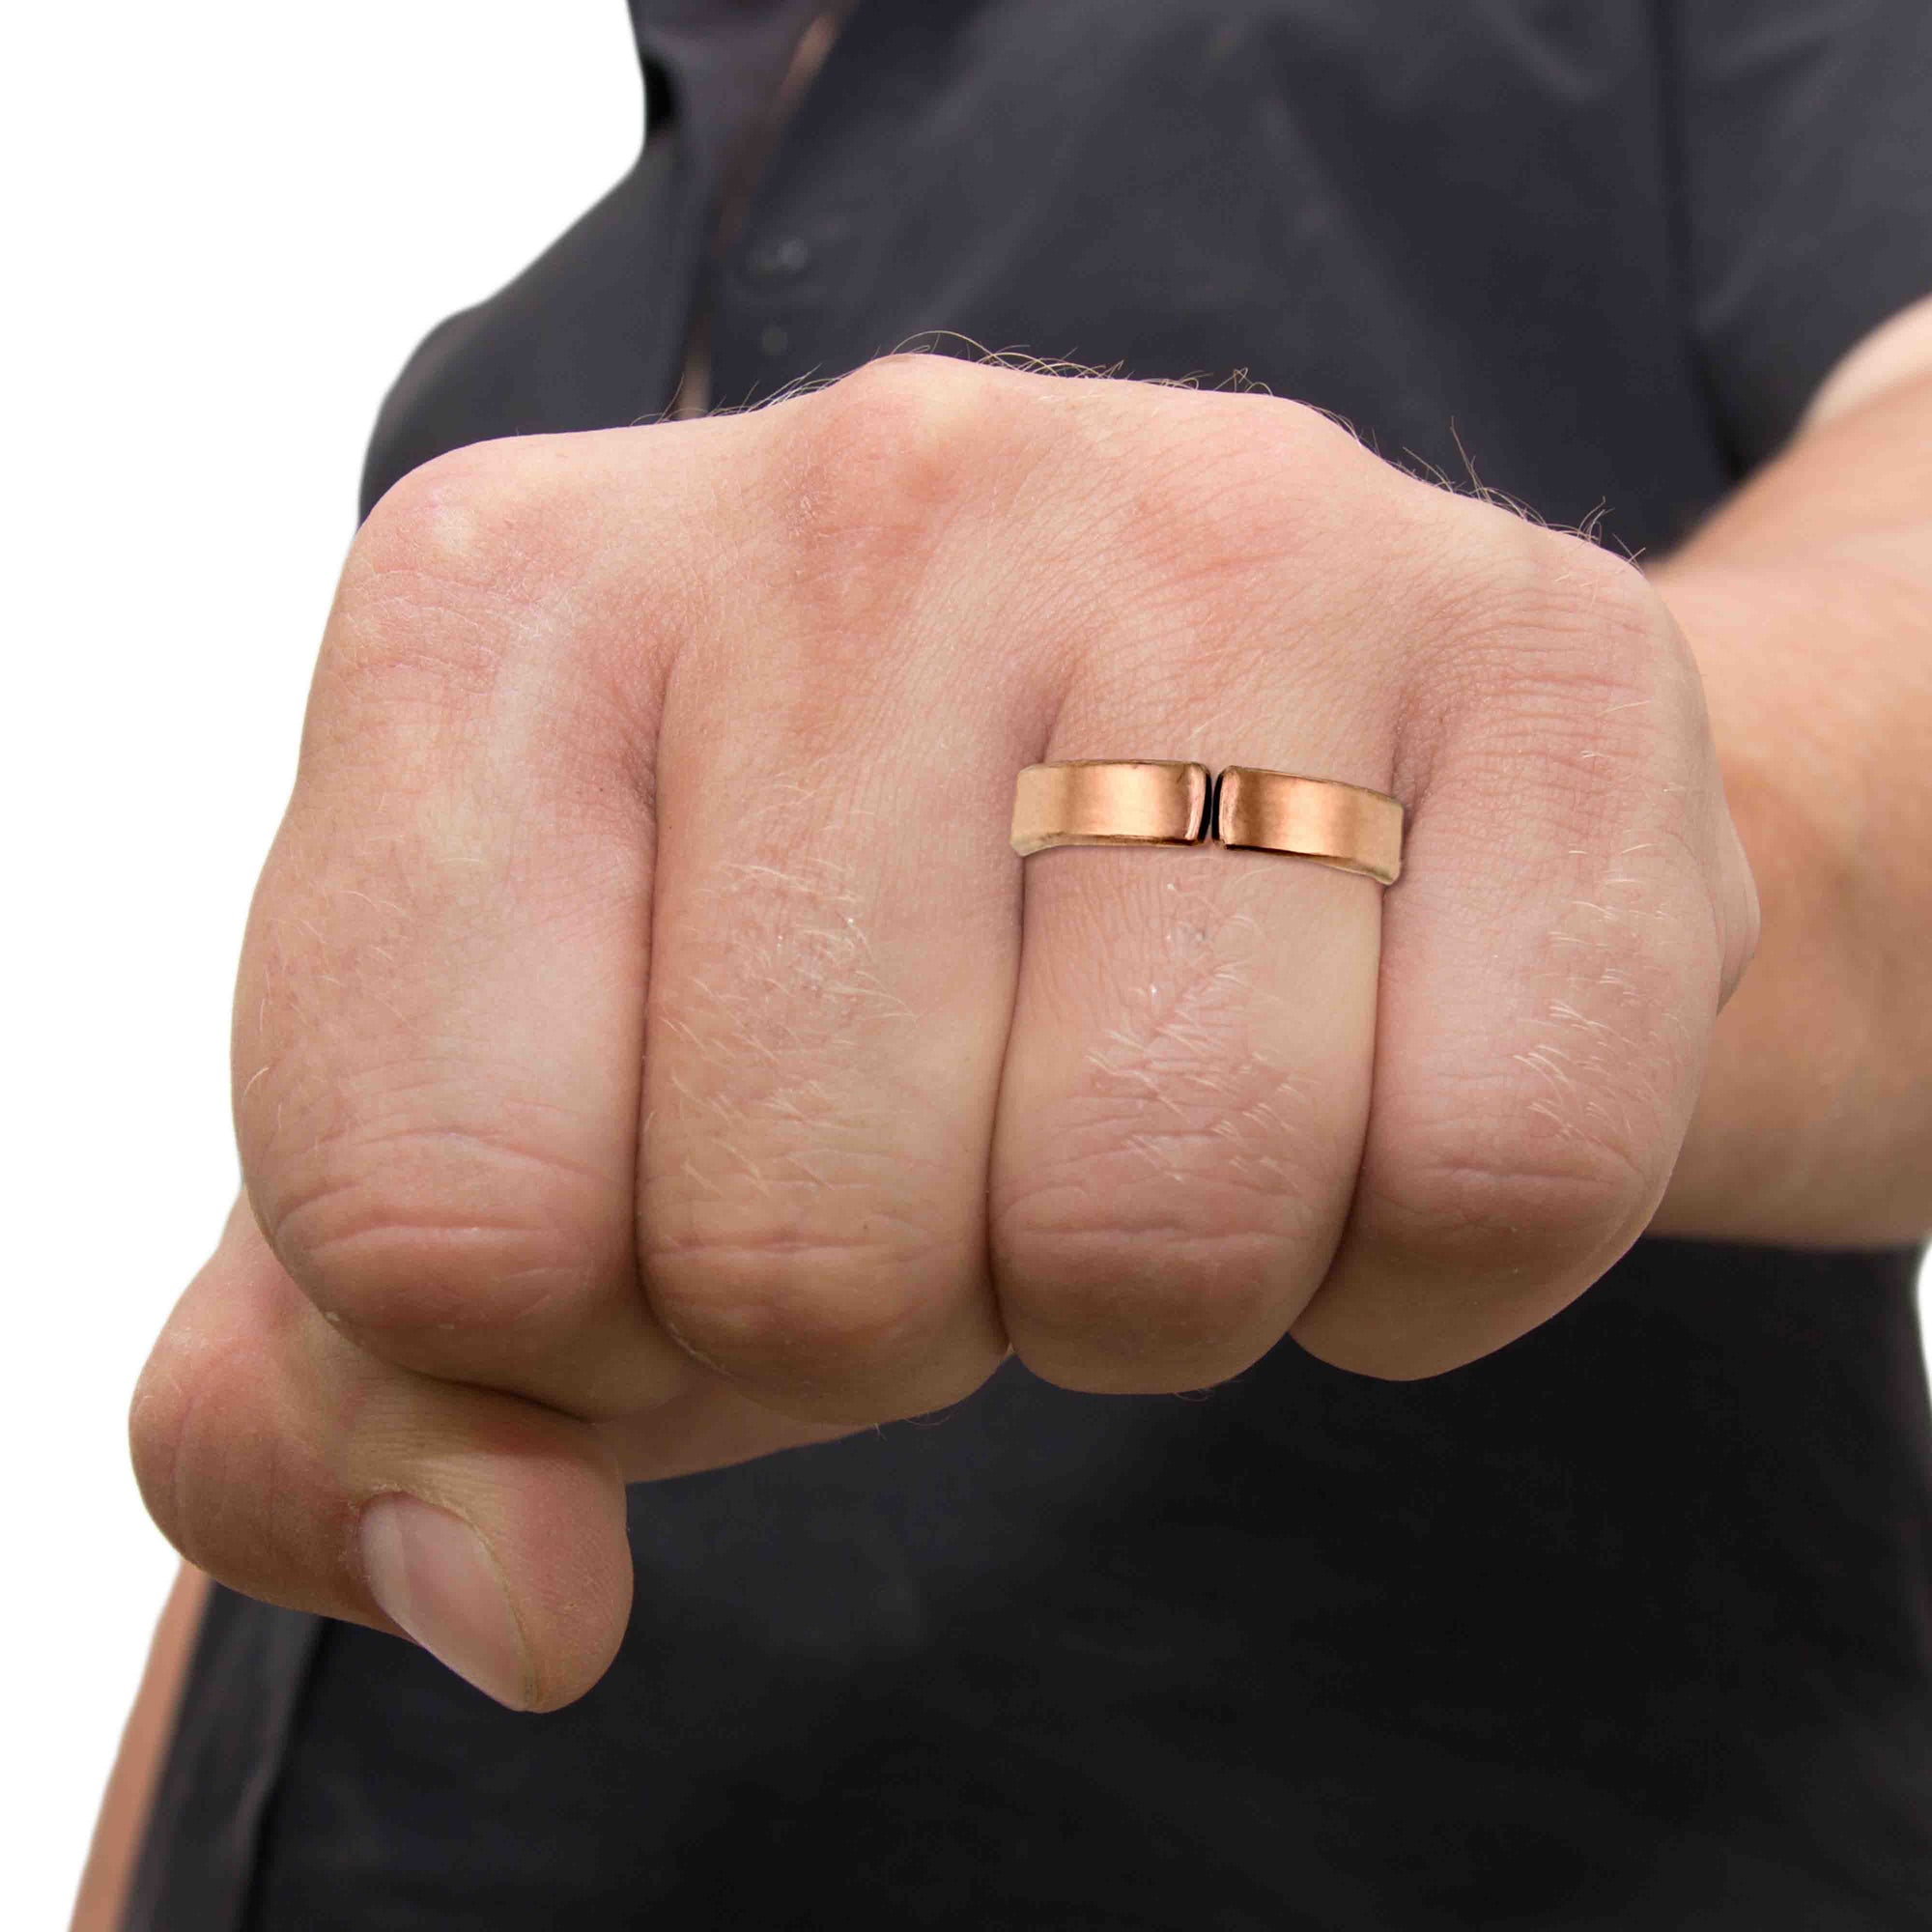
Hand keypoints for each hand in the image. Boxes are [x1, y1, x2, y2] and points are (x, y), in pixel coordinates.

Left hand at [132, 356, 1755, 1705]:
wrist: (1268, 766)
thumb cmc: (839, 975)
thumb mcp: (524, 1159)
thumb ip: (371, 1406)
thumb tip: (516, 1601)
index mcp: (504, 610)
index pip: (427, 1215)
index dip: (571, 1324)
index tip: (679, 1179)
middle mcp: (858, 489)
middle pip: (802, 1250)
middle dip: (887, 1310)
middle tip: (957, 1139)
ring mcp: (1227, 530)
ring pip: (1160, 1229)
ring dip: (1144, 1289)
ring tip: (1148, 1098)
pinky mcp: (1552, 647)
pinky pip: (1493, 1183)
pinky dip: (1415, 1258)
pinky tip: (1361, 1077)